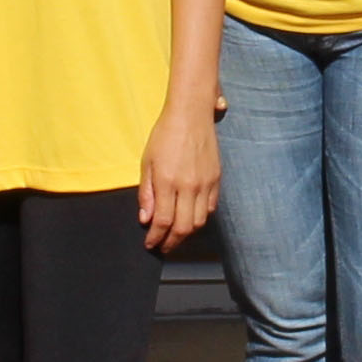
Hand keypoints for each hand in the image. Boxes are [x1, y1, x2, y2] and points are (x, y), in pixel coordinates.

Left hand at [138, 103, 220, 252]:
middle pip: (183, 228)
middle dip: (171, 242)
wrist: (191, 114)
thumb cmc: (165, 135)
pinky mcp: (216, 179)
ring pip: (199, 222)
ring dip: (186, 234)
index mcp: (167, 182)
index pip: (162, 221)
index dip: (156, 237)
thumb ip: (146, 193)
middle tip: (163, 247)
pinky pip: (210, 208)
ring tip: (176, 236)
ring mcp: (205, 184)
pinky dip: (200, 219)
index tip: (150, 244)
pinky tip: (190, 218)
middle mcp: (188, 186)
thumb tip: (145, 219)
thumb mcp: (147, 162)